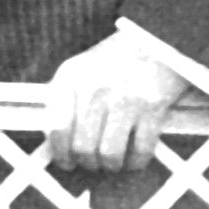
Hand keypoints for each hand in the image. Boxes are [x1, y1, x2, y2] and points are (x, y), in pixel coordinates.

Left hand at [46, 29, 190, 172]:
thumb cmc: (112, 60)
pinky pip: (140, 150)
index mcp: (70, 78)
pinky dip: (136, 162)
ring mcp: (123, 99)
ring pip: (109, 153)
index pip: (56, 128)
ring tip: (111, 163)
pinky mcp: (152, 109)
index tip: (65, 162)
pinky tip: (133, 159)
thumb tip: (55, 141)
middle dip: (86, 163)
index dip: (59, 153)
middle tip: (91, 165)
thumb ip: (64, 100)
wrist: (153, 41)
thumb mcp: (78, 70)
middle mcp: (93, 89)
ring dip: (110, 166)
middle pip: (82, 146)